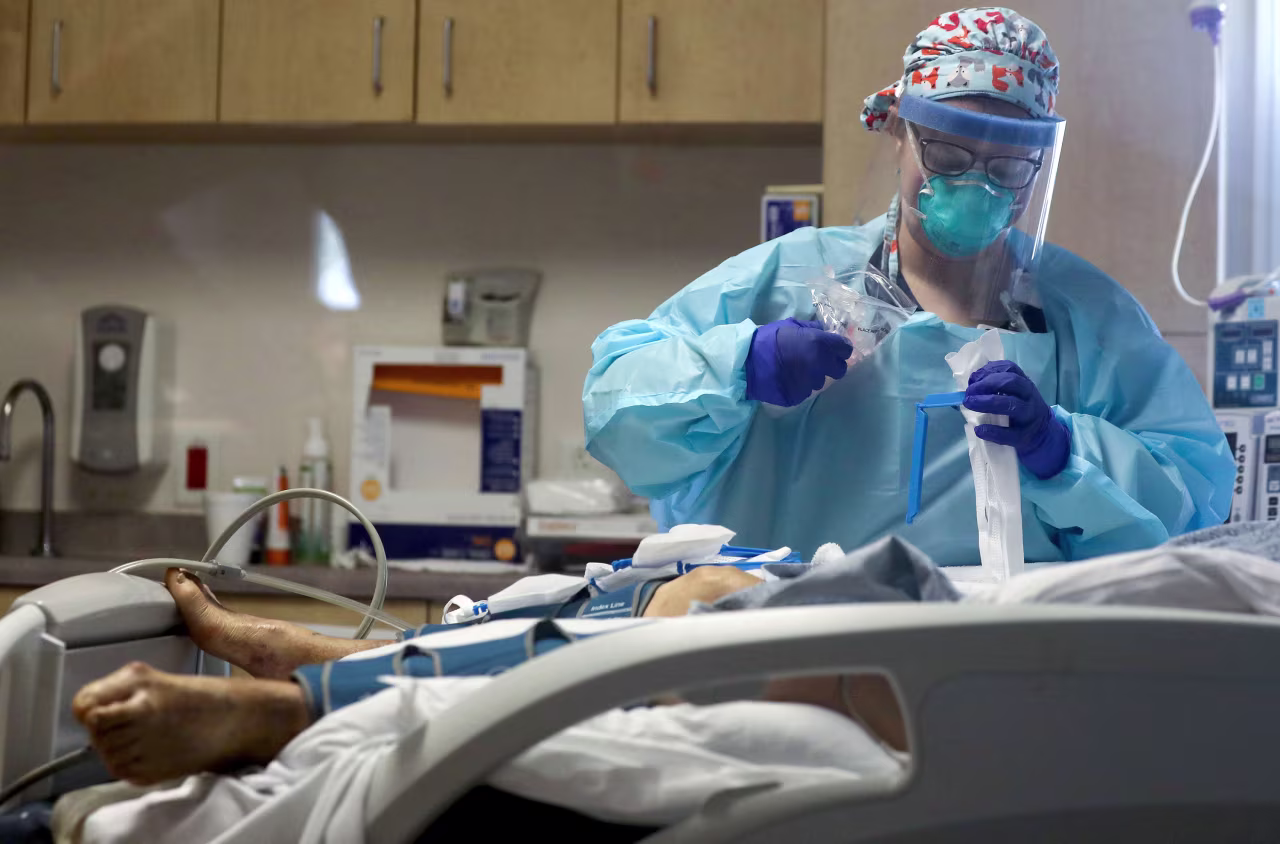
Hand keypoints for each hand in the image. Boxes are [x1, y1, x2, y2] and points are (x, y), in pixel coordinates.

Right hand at [745, 318, 853, 407]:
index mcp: (819, 343)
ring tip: (796, 370)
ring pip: (820, 382)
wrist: (745, 360)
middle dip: (832, 365)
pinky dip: (799, 386)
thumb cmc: (768, 338)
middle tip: (818, 362)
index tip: (835, 349)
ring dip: (813, 376)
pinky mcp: (798, 396)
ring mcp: (809, 383)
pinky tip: (787, 379)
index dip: (841, 349)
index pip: (846, 349)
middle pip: (839, 370)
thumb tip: (827, 332)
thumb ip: (813, 329)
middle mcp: (818, 364)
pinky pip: (805, 391)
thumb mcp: (791, 325)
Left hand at [963, 360, 1070, 479]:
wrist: (1043, 436)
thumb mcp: (1015, 395)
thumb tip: (968, 387)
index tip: (973, 378)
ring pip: (1011, 405)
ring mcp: (1029, 416)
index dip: (989, 370)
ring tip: (970, 404)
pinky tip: (979, 430)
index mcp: (1024, 383)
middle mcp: (1029, 396)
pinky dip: (992, 431)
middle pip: (1012, 382)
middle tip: (969, 392)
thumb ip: (996, 389)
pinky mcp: (1026, 436)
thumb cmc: (1021, 412)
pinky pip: (1009, 434)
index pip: (1010, 368)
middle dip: (987, 384)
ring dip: (987, 402)